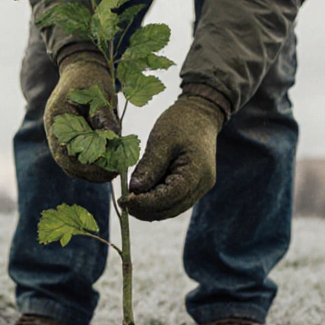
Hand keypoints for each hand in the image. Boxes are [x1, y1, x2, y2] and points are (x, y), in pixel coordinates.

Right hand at [44, 52, 119, 182]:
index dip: (90, 167)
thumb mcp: (99, 94)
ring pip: (73, 165)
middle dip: (93, 173)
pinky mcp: (71, 139)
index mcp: (57, 120)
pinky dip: (94, 163)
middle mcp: (56, 132)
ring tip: (115, 168)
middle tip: (116, 173)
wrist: (83, 69)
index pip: (68, 155)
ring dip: (93, 171)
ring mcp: (61, 137)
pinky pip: (79, 158)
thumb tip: (112, 136)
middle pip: (69, 165)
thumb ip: (104, 116)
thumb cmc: (91, 79)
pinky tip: (110, 161)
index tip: (112, 170)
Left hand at [120, 94, 224, 220]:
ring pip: (172, 208)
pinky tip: (142, 194)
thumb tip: (135, 190)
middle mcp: (201, 185)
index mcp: (196, 173)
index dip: (146, 203)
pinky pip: (174, 200)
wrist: (200, 114)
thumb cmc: (181, 123)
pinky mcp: (193, 186)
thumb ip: (149, 166)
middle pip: (171, 209)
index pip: (169, 198)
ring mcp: (199, 188)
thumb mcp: (161, 140)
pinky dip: (157, 200)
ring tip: (130, 198)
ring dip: (150, 208)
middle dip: (146, 210)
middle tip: (123, 203)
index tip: (125, 201)